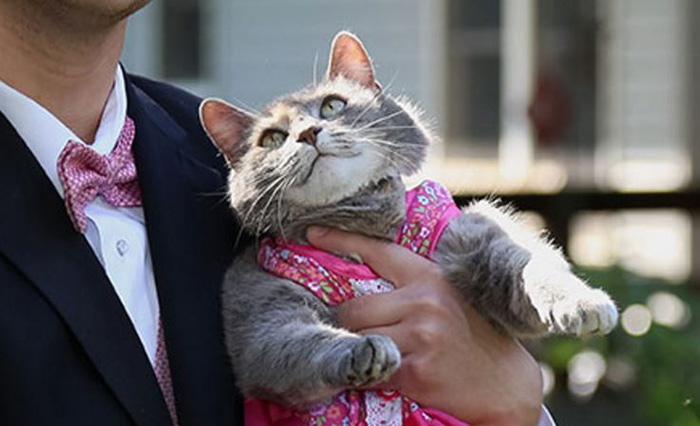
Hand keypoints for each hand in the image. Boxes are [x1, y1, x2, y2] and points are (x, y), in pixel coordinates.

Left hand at [307, 227, 543, 425]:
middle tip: (352, 332)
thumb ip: (415, 285)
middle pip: (354, 307)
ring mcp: (421, 335)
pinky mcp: (415, 370)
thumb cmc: (474, 337)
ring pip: (357, 338)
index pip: (378, 250)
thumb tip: (366, 275)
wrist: (506, 385)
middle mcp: (425, 301)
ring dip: (355, 348)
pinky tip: (378, 374)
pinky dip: (365, 372)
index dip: (342, 239)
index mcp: (431, 276)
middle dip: (347, 323)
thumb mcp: (450, 297)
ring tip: (369, 353)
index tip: (312, 232)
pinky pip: (369, 368)